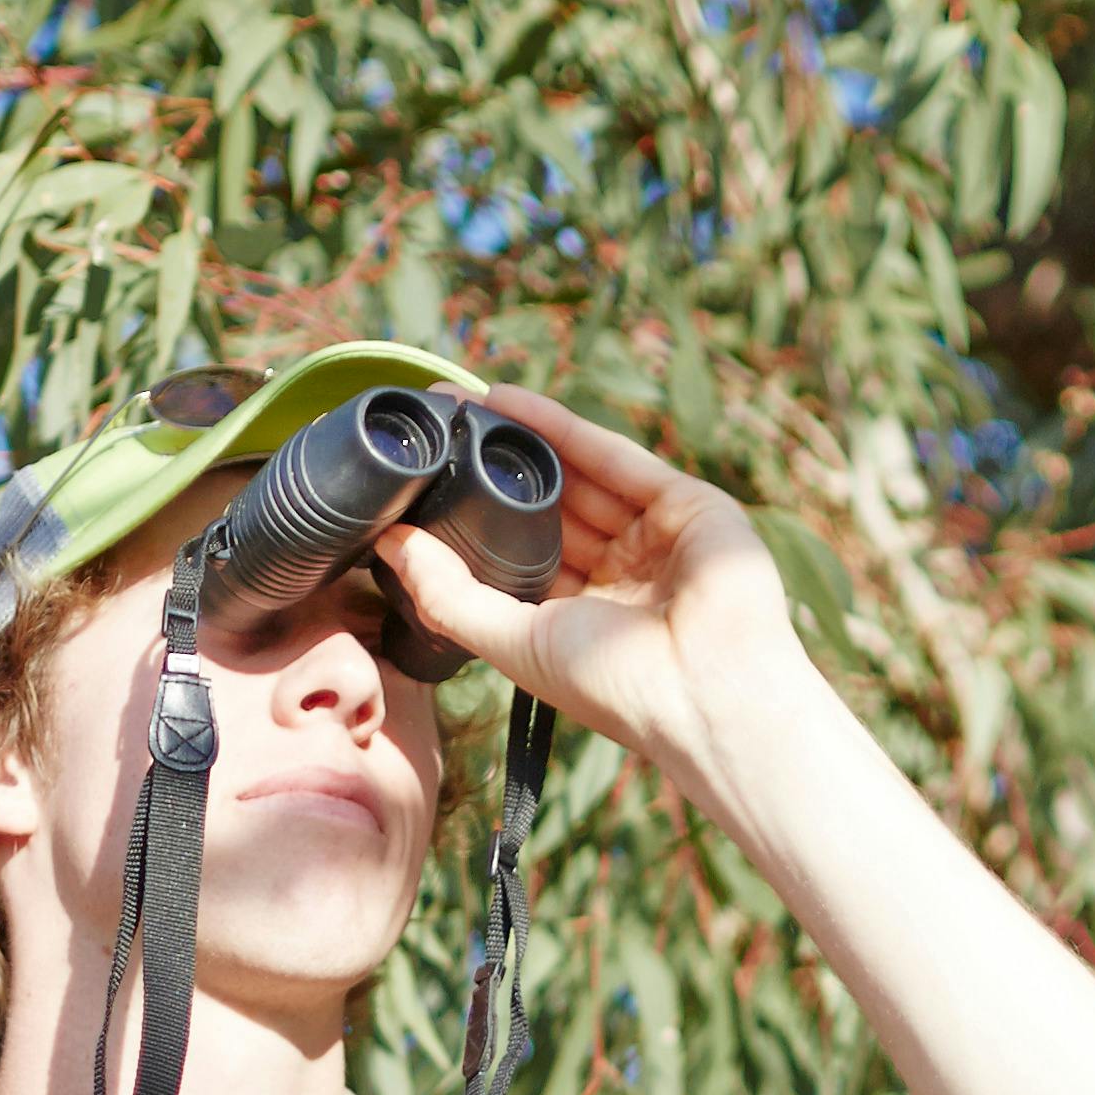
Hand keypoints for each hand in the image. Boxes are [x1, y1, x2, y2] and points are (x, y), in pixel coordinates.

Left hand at [382, 384, 824, 801]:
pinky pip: (615, 457)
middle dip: (493, 468)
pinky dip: (561, 428)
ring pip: (579, 476)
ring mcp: (656, 536)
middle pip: (548, 506)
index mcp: (582, 616)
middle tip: (432, 428)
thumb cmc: (612, 686)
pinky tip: (508, 403)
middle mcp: (620, 574)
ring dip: (520, 439)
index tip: (417, 482)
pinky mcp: (688, 504)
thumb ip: (449, 594)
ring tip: (459, 408)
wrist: (706, 692)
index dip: (473, 516)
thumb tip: (387, 544)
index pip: (521, 552)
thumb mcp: (513, 641)